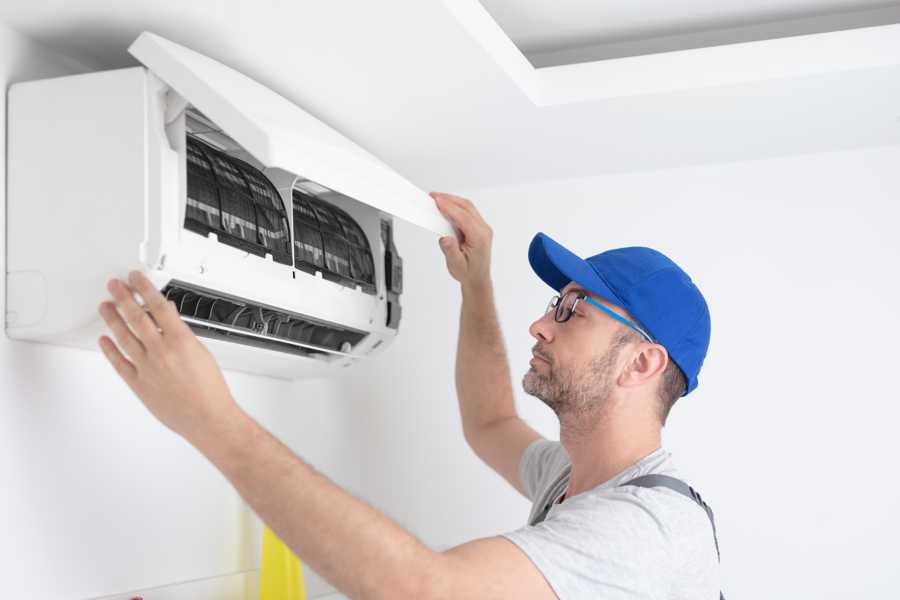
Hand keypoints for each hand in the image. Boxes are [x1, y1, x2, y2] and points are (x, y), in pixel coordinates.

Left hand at [97, 271, 244, 442]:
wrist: (207, 418)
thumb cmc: (210, 390)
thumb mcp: (202, 352)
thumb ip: (182, 333)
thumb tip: (169, 317)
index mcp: (180, 341)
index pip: (158, 306)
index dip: (144, 288)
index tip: (136, 278)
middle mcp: (160, 352)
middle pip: (136, 317)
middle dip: (123, 298)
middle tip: (114, 286)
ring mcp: (146, 368)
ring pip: (123, 337)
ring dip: (112, 319)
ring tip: (105, 307)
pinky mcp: (138, 384)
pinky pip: (119, 363)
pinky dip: (109, 350)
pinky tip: (104, 340)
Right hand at [430, 191, 492, 289]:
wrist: (477, 279)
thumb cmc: (468, 273)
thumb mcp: (456, 265)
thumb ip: (450, 251)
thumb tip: (445, 238)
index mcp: (479, 238)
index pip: (463, 217)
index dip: (449, 207)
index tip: (437, 200)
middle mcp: (484, 230)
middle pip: (467, 207)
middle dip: (449, 199)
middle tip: (433, 196)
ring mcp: (483, 228)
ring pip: (468, 207)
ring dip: (452, 201)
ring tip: (437, 199)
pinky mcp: (478, 227)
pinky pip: (468, 212)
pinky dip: (456, 207)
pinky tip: (446, 206)